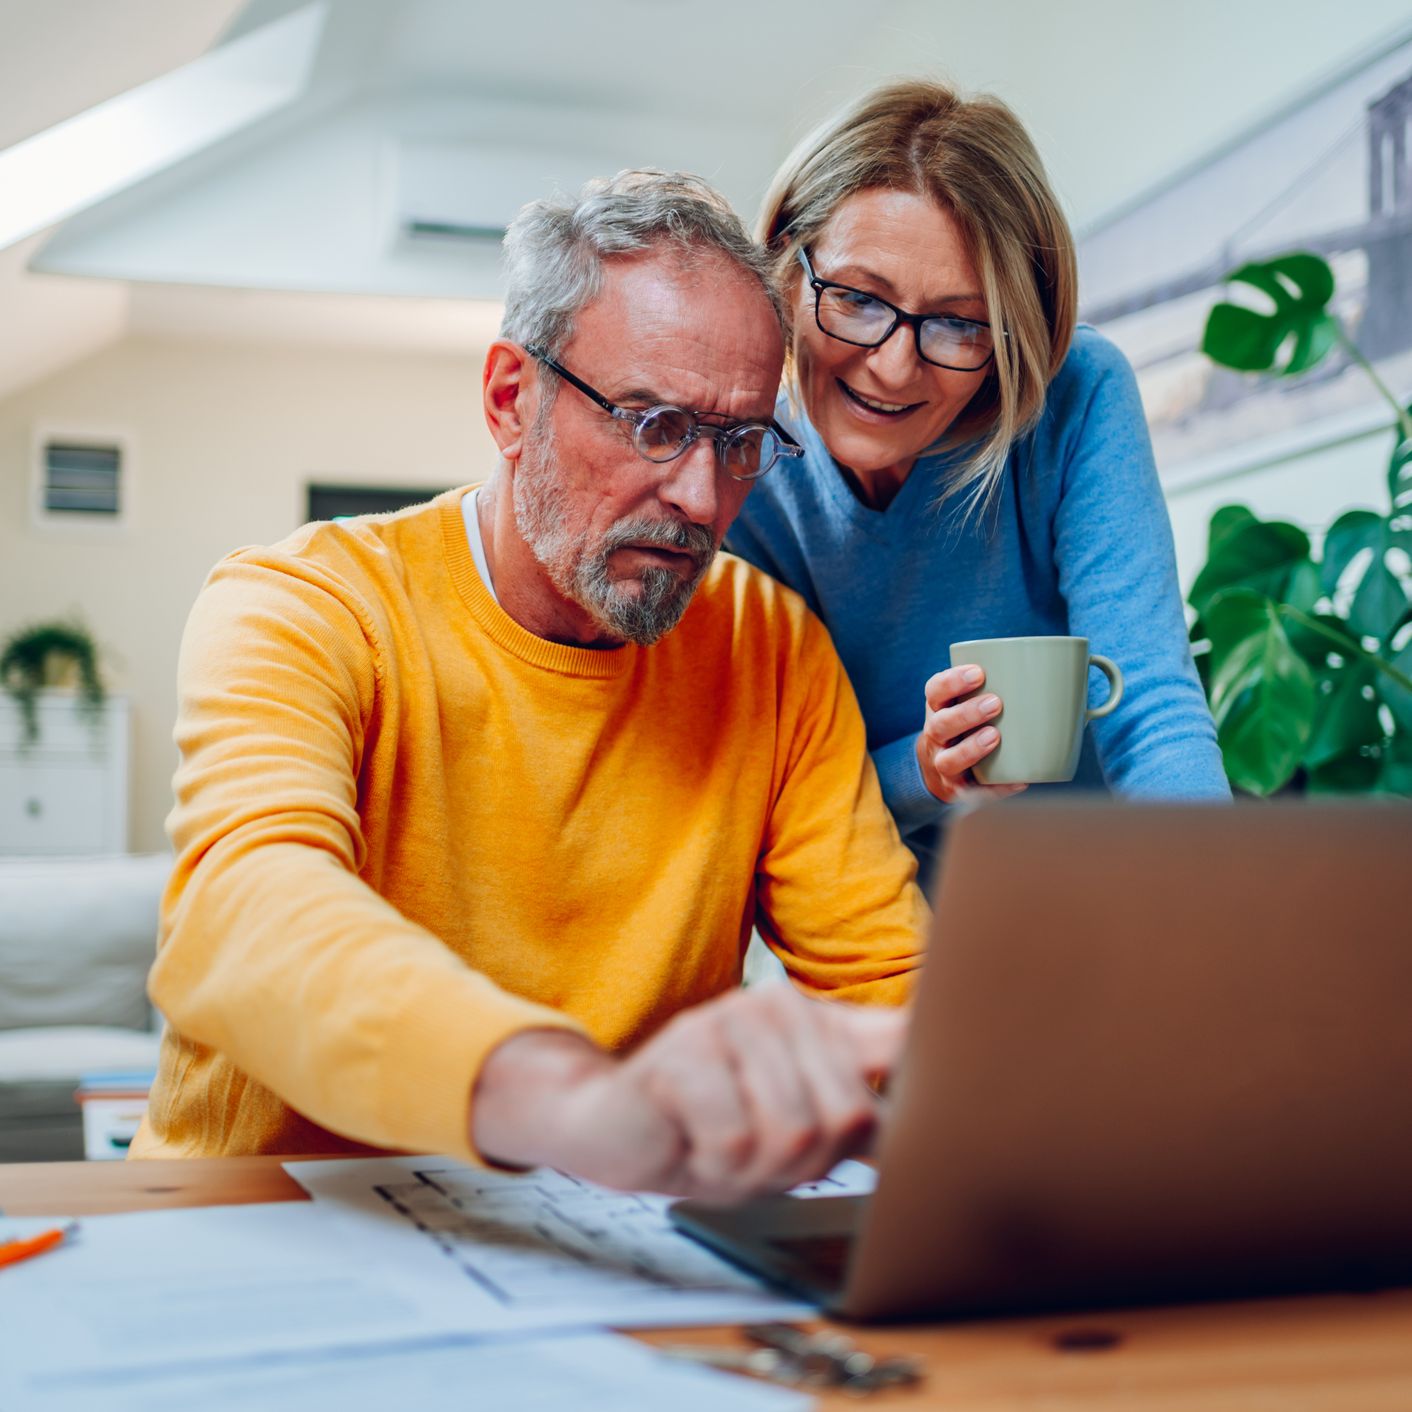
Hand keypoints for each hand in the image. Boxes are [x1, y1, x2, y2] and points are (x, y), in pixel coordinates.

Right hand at [471, 985, 906, 1200]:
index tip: (975, 1065)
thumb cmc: (714, 1128)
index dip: (943, 1054)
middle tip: (759, 1154)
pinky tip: (690, 1141)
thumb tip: (941, 1131)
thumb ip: (860, 1112)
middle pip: (847, 1114)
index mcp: (818, 1020)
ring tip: (724, 1148)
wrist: (615, 1127)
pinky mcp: (682, 1053)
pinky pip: (733, 1141)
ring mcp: (728, 1022)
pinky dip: (714, 1165)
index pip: (901, 1034)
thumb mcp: (798, 1122)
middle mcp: (778, 1006)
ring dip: (756, 1169)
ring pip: (791, 1133)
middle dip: (806, 1162)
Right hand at [916, 665, 1027, 805]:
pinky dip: (995, 788)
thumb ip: (998, 689)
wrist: (939, 771)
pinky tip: (1018, 781)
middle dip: (966, 714)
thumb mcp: (967, 704)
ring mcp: (942, 765)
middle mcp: (935, 737)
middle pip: (940, 724)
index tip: (979, 672)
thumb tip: (1065, 679)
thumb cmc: (967, 727)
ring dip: (971, 749)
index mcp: (939, 709)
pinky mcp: (956, 791)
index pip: (934, 690)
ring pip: (948, 760)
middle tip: (996, 703)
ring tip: (995, 737)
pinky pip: (972, 793)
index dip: (951, 681)